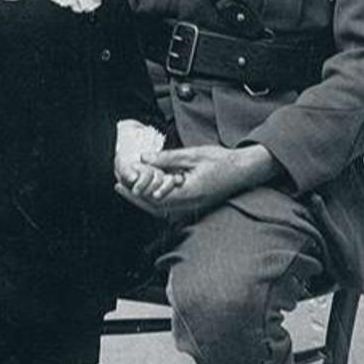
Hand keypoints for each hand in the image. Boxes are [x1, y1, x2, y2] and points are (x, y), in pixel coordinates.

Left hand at [116, 143, 277, 216]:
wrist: (244, 171)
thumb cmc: (222, 161)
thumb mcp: (192, 155)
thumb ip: (167, 158)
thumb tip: (144, 158)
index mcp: (188, 193)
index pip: (154, 197)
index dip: (135, 191)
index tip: (122, 182)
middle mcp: (189, 205)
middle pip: (154, 206)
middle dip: (135, 197)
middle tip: (119, 186)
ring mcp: (192, 207)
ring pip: (161, 209)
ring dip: (143, 199)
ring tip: (129, 188)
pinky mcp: (193, 204)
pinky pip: (170, 207)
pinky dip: (156, 199)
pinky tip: (149, 190)